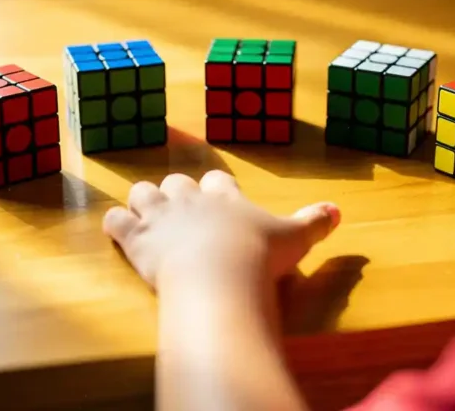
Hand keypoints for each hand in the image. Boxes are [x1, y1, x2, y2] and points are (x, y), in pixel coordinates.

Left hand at [103, 170, 340, 289]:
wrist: (220, 274)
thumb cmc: (260, 255)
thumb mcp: (295, 237)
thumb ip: (314, 221)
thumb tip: (339, 209)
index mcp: (225, 197)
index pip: (218, 180)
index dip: (216, 187)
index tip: (219, 196)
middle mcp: (191, 200)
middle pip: (177, 182)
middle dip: (176, 194)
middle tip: (182, 212)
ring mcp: (161, 217)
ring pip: (142, 193)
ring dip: (142, 202)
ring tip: (147, 216)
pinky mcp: (137, 238)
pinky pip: (116, 221)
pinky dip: (115, 223)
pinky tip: (118, 229)